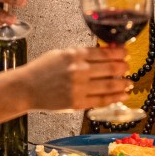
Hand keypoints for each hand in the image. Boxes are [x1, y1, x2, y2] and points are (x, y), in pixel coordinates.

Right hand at [15, 47, 129, 111]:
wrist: (26, 88)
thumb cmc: (42, 70)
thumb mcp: (61, 54)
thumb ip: (82, 53)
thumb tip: (104, 52)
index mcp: (75, 55)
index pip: (104, 52)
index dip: (119, 53)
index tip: (125, 53)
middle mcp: (79, 70)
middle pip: (111, 68)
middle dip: (123, 67)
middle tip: (127, 67)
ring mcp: (79, 87)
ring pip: (109, 85)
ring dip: (123, 83)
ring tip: (129, 83)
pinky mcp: (77, 102)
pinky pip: (101, 100)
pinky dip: (115, 97)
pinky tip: (122, 95)